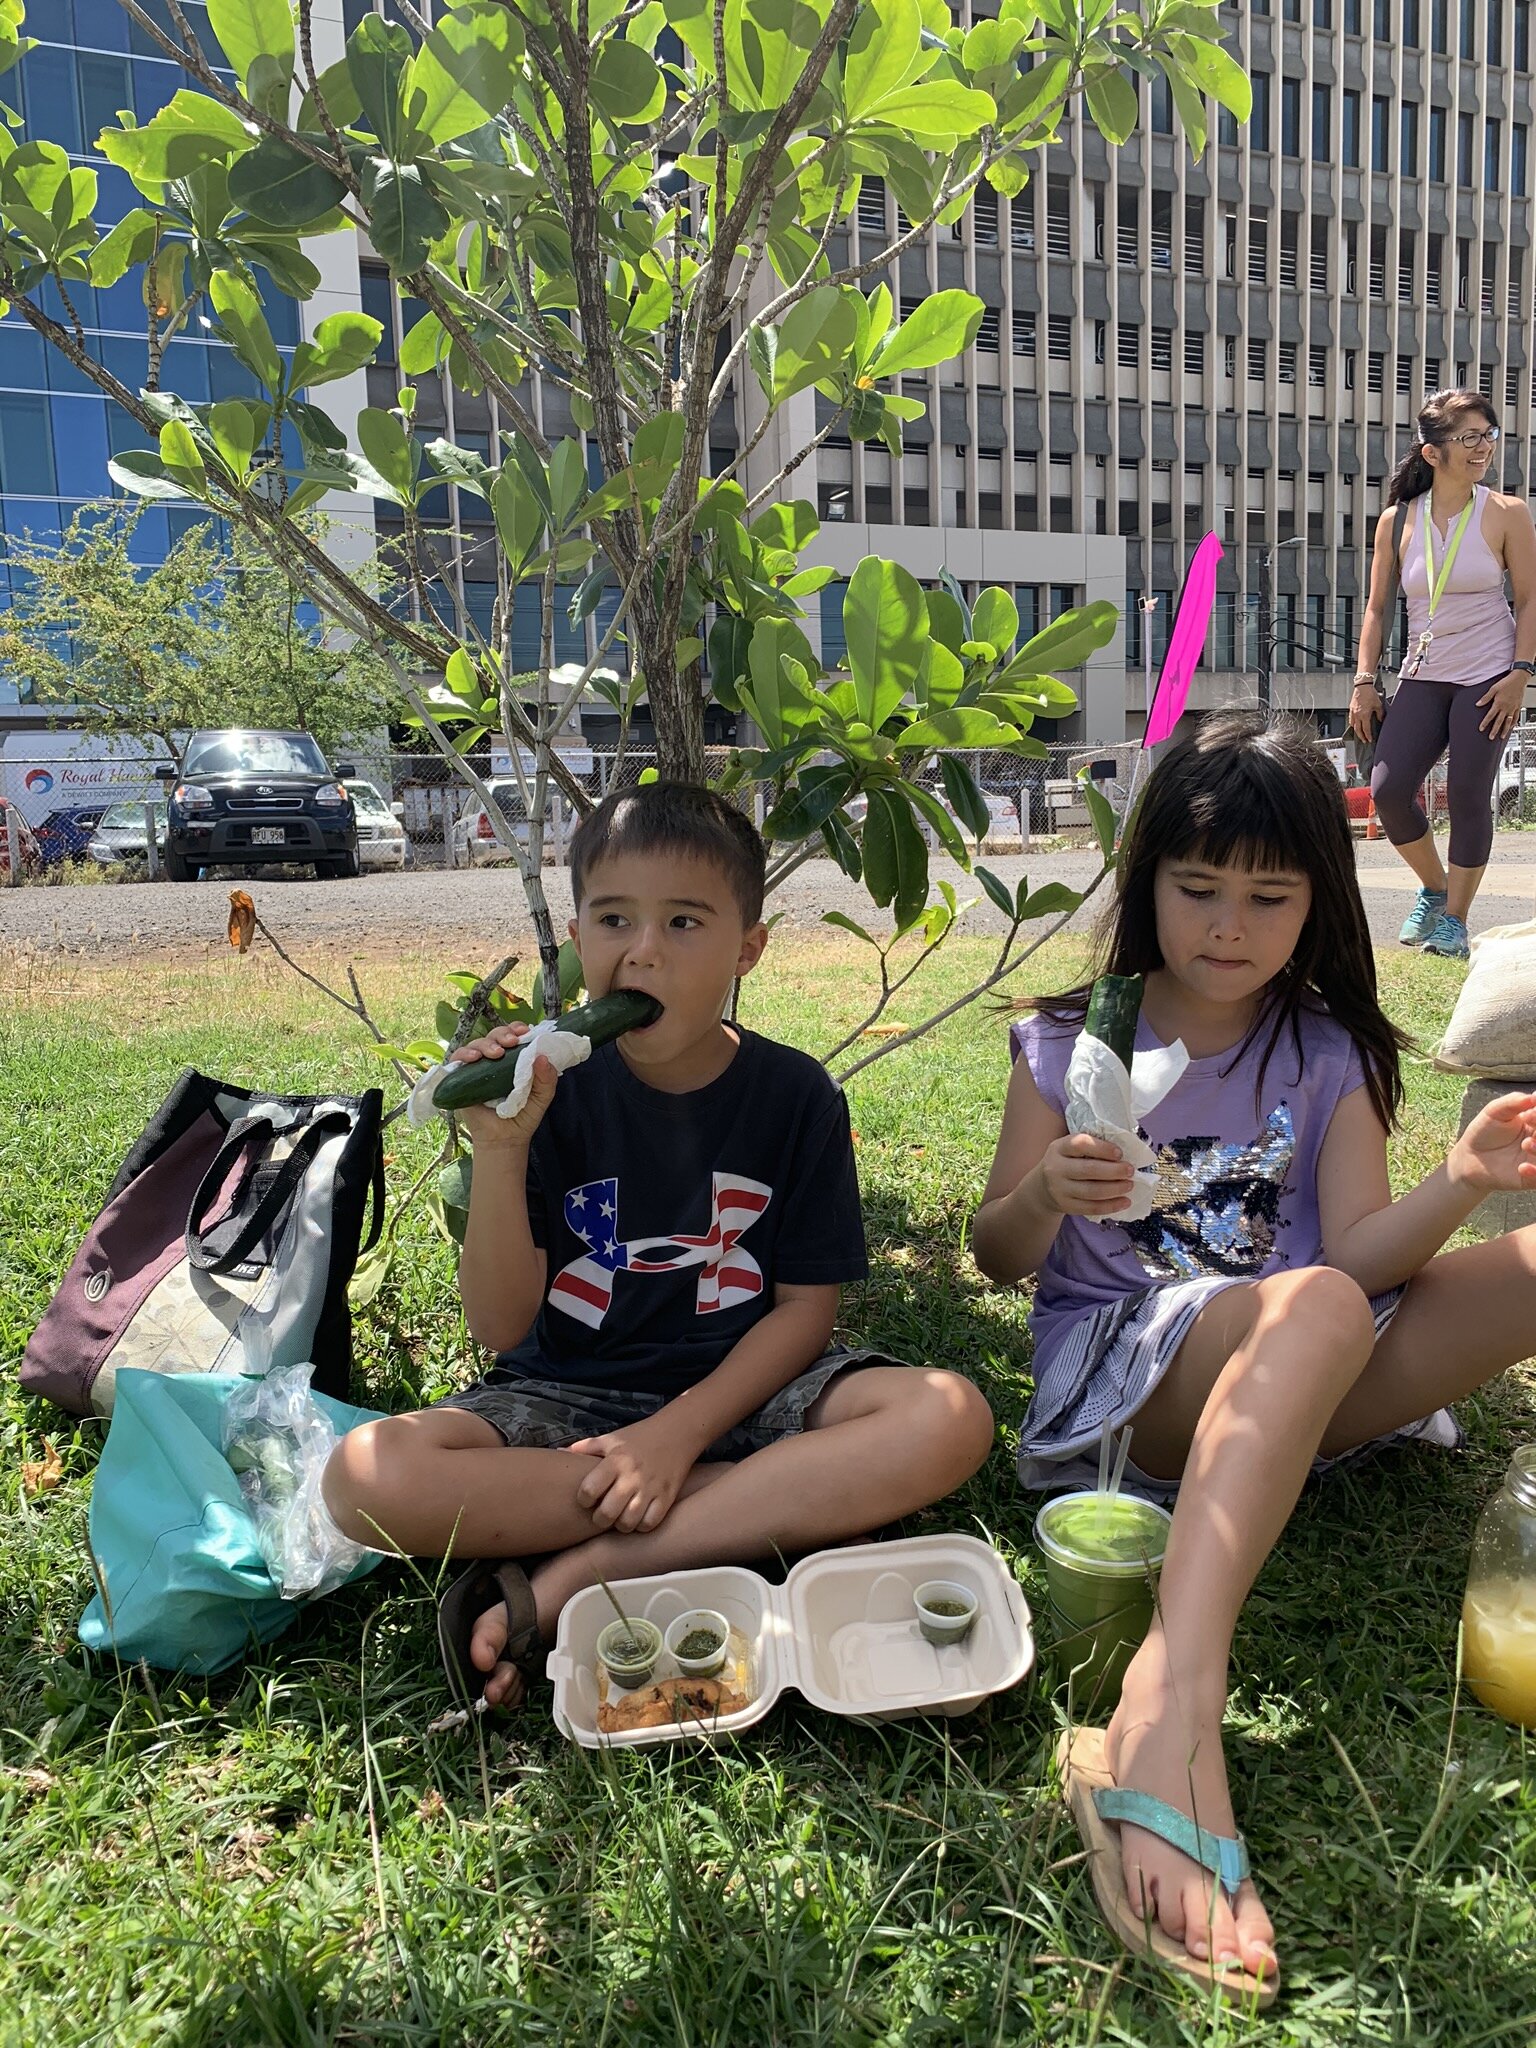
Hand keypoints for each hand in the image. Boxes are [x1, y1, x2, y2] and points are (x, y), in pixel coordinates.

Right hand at [446, 1023, 557, 1150]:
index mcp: (514, 1060)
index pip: (513, 1035)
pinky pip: (457, 1060)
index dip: (516, 1029)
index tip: (524, 1032)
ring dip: (486, 1044)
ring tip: (496, 1053)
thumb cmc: (523, 1117)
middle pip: (494, 1035)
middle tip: (512, 1041)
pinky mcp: (460, 1078)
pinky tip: (474, 1058)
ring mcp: (476, 1068)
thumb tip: (543, 1057)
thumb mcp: (541, 1098)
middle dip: (502, 1033)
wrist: (504, 1140)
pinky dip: (464, 1054)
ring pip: (476, 1044)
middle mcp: (494, 1060)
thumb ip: (547, 1080)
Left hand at [568, 1413, 699, 1532]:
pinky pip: (650, 1523)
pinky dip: (641, 1525)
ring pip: (628, 1523)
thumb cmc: (640, 1437)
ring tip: (619, 1517)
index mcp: (615, 1460)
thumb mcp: (612, 1438)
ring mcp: (651, 1489)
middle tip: (601, 1514)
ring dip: (620, 1524)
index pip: (590, 1490)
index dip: (583, 1499)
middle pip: (607, 1513)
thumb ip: (585, 1448)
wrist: (678, 1432)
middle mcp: (632, 1476)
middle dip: (599, 1518)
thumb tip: (559, 1454)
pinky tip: (638, 1518)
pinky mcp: (667, 1497)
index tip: (586, 1498)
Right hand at [1037, 1133, 1136, 1217]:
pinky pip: (1091, 1208)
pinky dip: (1111, 1206)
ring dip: (1115, 1189)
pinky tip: (1125, 1202)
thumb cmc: (1066, 1162)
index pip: (1080, 1144)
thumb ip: (1090, 1147)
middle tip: (1130, 1171)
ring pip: (1092, 1191)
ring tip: (1130, 1185)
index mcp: (1059, 1148)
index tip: (1120, 1153)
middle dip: (1114, 1171)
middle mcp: (1056, 1168)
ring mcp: (1059, 1189)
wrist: (1042, 1187)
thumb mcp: (1069, 1149)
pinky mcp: (1066, 1206)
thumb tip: (1124, 1153)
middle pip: (1088, 1170)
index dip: (1102, 1148)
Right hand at [1348, 681, 1382, 745]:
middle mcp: (1357, 715)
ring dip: (1356, 731)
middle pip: (1358, 730)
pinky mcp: (1351, 709)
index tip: (1369, 739)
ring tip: (1359, 734)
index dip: (1368, 736)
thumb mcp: (1378, 704)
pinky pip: (1350, 719)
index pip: (1366, 729)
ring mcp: (1353, 712)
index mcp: (1364, 715)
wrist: (1362, 686)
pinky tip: (1355, 724)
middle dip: (1361, 736)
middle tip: (1364, 740)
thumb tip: (1380, 719)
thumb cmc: (1370, 693)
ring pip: (1353, 725)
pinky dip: (1353, 724)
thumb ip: (1380, 714)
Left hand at [1448, 1092, 1535, 1196]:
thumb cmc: (1484, 1131)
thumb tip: (1534, 1096)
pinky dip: (1535, 1173)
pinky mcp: (1531, 1178)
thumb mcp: (1495, 1111)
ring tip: (1526, 1144)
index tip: (1528, 1114)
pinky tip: (1522, 1168)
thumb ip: (1514, 1101)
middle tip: (1529, 1121)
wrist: (1469, 1157)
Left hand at [1477, 671, 1527, 739]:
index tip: (1481, 729)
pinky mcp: (1518, 707)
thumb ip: (1486, 698)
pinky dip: (1514, 723)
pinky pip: (1516, 717)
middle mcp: (1506, 707)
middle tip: (1491, 737)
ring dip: (1505, 730)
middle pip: (1499, 722)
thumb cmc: (1507, 683)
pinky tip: (1512, 727)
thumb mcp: (1494, 688)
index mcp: (1499, 704)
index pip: (1490, 716)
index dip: (1485, 723)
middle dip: (1494, 730)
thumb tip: (1478, 704)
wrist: (1519, 679)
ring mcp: (1513, 708)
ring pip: (1508, 722)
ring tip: (1502, 736)